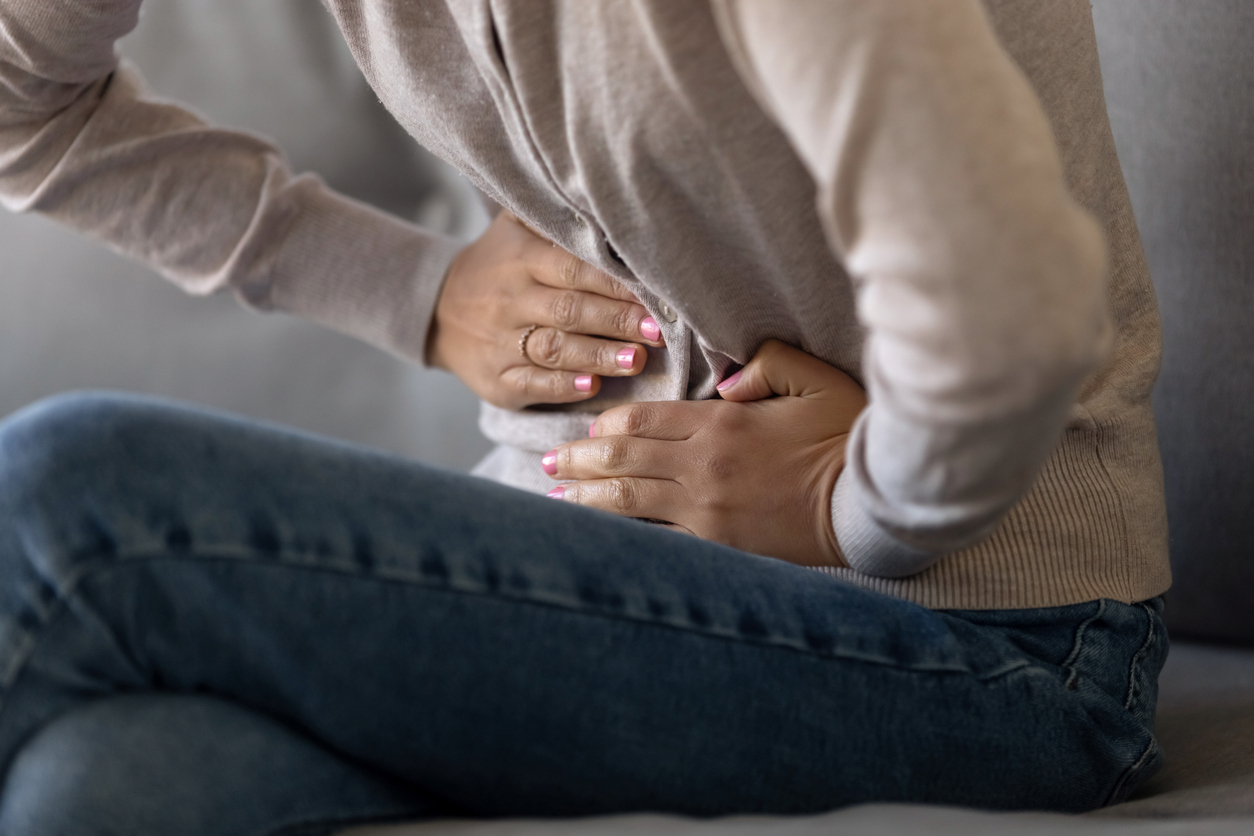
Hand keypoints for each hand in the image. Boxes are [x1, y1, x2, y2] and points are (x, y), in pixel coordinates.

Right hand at [427, 211, 664, 408]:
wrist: (437, 309)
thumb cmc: (496, 265)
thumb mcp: (515, 228)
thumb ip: (555, 219)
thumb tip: (609, 210)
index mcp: (520, 260)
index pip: (572, 268)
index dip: (614, 283)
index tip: (654, 295)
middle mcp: (509, 300)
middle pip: (568, 310)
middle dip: (617, 321)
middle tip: (657, 332)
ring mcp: (500, 343)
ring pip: (553, 350)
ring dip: (598, 356)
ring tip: (636, 360)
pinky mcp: (496, 380)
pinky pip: (531, 384)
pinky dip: (563, 387)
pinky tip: (593, 387)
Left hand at [542, 340, 867, 566]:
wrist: (869, 505)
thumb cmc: (847, 436)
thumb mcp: (814, 380)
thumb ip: (767, 364)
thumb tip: (724, 382)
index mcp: (721, 422)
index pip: (643, 419)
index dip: (607, 424)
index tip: (587, 431)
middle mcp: (702, 465)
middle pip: (622, 458)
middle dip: (579, 461)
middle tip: (548, 462)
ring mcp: (706, 508)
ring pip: (628, 501)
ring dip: (586, 497)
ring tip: (555, 496)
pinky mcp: (717, 543)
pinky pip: (657, 534)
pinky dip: (622, 532)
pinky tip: (598, 533)